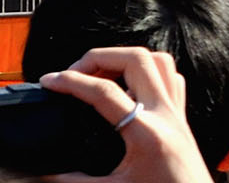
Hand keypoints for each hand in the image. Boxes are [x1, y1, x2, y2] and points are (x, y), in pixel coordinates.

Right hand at [41, 46, 213, 182]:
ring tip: (100, 74)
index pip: (102, 90)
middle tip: (76, 74)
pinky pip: (171, 78)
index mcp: (147, 134)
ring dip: (124, 59)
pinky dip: (147, 72)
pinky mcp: (182, 120)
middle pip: (134, 59)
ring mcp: (177, 115)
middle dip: (98, 57)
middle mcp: (166, 116)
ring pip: (158, 61)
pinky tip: (127, 89)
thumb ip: (75, 181)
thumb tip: (46, 174)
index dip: (68, 81)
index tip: (48, 82)